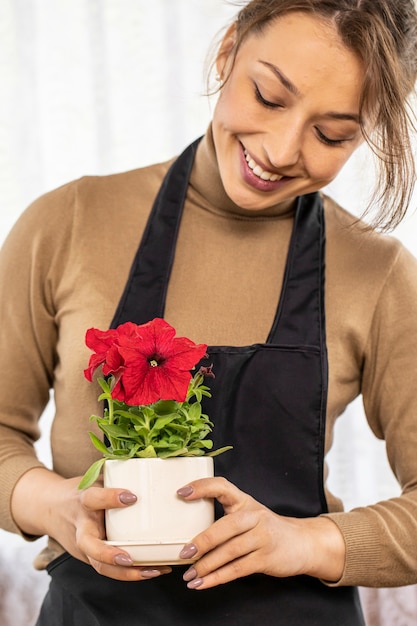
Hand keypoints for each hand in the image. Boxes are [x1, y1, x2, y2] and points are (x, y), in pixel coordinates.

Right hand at [11, 467, 171, 580]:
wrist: (49, 509)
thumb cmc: (79, 492)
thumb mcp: (92, 480)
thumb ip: (116, 477)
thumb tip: (151, 465)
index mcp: (82, 501)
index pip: (94, 499)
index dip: (111, 498)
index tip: (133, 496)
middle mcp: (81, 527)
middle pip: (90, 546)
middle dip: (109, 554)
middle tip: (130, 558)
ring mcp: (83, 547)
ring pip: (101, 566)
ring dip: (128, 572)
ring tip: (154, 570)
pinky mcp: (89, 559)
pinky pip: (109, 570)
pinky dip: (131, 574)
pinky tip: (153, 570)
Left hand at [177, 477, 344, 589]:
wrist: (301, 543)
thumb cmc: (265, 528)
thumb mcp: (248, 514)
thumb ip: (225, 517)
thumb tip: (187, 531)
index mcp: (245, 501)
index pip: (222, 486)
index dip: (201, 487)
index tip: (181, 493)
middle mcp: (254, 516)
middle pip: (225, 526)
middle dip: (202, 542)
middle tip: (183, 553)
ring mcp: (262, 537)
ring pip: (230, 552)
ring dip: (206, 566)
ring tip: (189, 575)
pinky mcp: (266, 558)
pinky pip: (238, 569)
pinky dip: (218, 578)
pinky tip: (203, 583)